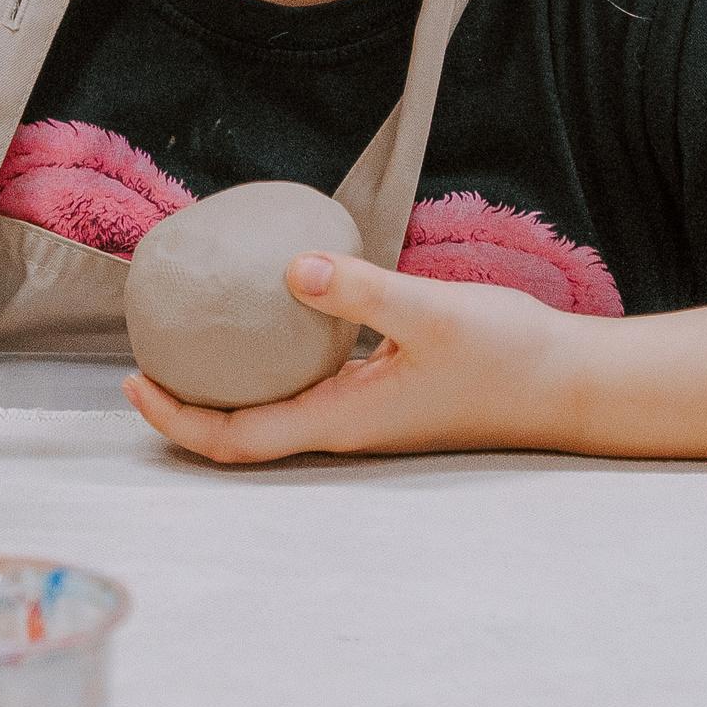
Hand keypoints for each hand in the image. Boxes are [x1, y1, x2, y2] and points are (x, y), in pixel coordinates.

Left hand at [123, 252, 584, 461]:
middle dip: (185, 406)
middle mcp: (345, 426)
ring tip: (192, 337)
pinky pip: (308, 382)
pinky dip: (273, 361)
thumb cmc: (508, 355)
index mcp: (341, 420)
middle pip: (242, 434)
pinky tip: (274, 314)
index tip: (135, 381)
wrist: (571, 382)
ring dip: (225, 386)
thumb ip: (362, 290)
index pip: (237, 439)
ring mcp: (366, 412)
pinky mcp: (386, 390)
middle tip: (145, 356)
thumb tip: (292, 267)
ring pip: (274, 409)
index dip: (177, 419)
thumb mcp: (432, 313)